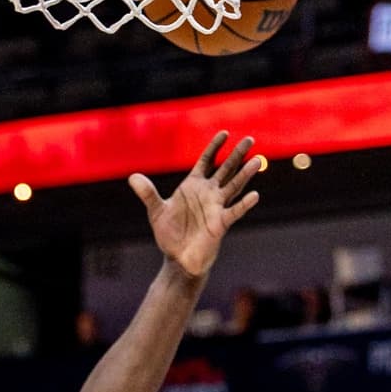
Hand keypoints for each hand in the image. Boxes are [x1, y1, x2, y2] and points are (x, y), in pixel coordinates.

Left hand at [128, 131, 261, 277]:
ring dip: (245, 174)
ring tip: (257, 160)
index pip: (206, 161)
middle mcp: (208, 193)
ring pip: (234, 186)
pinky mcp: (220, 223)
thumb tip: (132, 177)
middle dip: (236, 154)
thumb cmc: (170, 233)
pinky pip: (234, 211)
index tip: (224, 133)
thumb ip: (147, 193)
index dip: (214, 147)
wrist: (177, 258)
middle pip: (225, 169)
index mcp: (193, 186)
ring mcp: (216, 207)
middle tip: (249, 138)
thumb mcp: (156, 211)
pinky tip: (254, 195)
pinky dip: (244, 204)